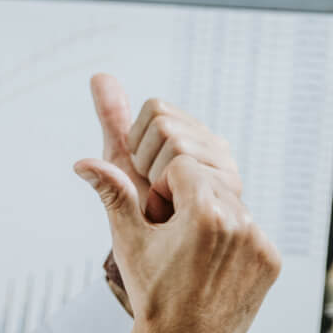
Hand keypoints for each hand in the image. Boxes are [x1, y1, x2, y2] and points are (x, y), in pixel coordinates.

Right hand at [75, 78, 280, 332]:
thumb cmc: (151, 296)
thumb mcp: (129, 241)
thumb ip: (113, 193)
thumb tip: (84, 163)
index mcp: (204, 211)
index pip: (181, 166)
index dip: (163, 190)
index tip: (159, 220)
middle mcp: (239, 222)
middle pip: (209, 182)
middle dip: (188, 200)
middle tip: (174, 237)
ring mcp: (259, 243)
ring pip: (232, 204)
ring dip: (212, 218)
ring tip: (192, 254)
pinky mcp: (270, 261)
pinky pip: (251, 232)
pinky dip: (233, 242)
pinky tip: (212, 267)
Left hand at [88, 75, 242, 223]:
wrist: (158, 258)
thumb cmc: (141, 211)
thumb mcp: (123, 162)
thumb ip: (114, 119)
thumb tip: (99, 75)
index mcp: (194, 132)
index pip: (155, 109)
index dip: (137, 141)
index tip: (143, 170)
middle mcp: (216, 147)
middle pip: (165, 126)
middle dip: (148, 162)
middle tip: (156, 192)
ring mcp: (228, 169)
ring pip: (177, 146)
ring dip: (160, 183)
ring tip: (170, 207)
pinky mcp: (233, 193)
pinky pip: (188, 175)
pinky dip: (171, 197)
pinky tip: (178, 216)